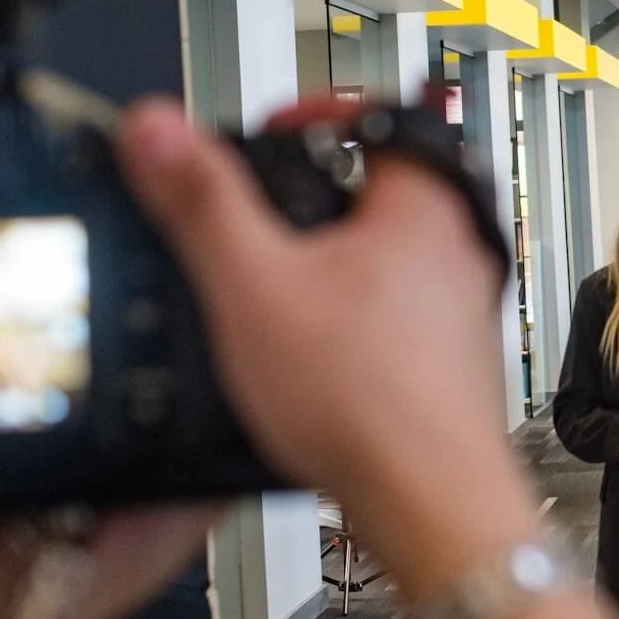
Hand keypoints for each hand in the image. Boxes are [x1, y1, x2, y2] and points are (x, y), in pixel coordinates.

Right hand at [117, 98, 538, 605]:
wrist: (431, 503)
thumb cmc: (368, 404)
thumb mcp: (253, 285)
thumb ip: (203, 202)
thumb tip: (159, 130)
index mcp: (424, 205)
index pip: (376, 118)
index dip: (313, 115)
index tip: (269, 133)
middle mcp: (457, 247)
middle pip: (376, 188)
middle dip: (310, 197)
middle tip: (254, 217)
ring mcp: (459, 306)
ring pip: (384, 255)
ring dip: (326, 262)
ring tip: (273, 288)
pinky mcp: (449, 359)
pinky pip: (391, 313)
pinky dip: (347, 317)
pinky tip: (309, 354)